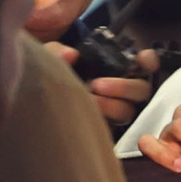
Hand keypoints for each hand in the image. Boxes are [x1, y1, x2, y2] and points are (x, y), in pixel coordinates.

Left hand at [45, 43, 161, 124]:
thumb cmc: (46, 75)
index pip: (146, 63)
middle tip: (97, 85)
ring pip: (129, 110)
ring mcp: (113, 110)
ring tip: (89, 102)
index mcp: (114, 67)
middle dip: (124, 86)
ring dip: (113, 105)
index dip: (149, 61)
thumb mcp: (48, 57)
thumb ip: (56, 51)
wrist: (31, 103)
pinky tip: (89, 118)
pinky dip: (105, 122)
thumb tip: (71, 55)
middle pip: (142, 89)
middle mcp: (120, 89)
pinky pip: (114, 129)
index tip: (140, 59)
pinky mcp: (103, 130)